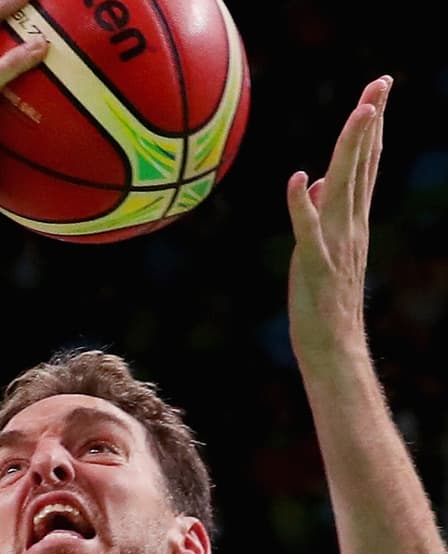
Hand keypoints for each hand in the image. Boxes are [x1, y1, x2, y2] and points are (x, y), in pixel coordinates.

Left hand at [286, 76, 391, 367]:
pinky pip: (308, 228)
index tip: (378, 92)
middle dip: (370, 122)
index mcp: (353, 220)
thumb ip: (323, 213)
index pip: (366, 164)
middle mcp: (351, 225)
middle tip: (381, 83)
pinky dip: (302, 204)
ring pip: (344, 186)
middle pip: (362, 164)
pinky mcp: (316, 263)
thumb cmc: (324, 300)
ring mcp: (335, 242)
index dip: (372, 128)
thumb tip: (316, 182)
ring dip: (351, 149)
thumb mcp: (323, 249)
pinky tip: (299, 179)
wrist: (333, 345)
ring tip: (361, 112)